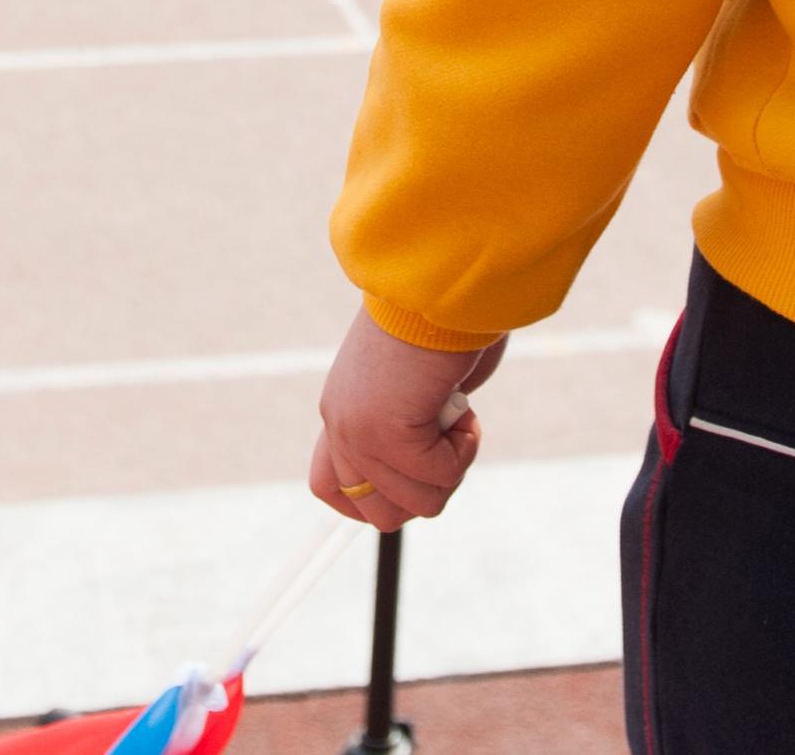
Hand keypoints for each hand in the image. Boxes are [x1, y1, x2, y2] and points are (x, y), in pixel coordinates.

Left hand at [308, 309, 501, 529]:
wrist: (443, 280)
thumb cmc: (445, 322)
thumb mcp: (414, 386)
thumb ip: (408, 428)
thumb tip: (431, 473)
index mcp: (342, 407)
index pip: (329, 487)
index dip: (377, 499)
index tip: (419, 474)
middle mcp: (340, 423)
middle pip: (377, 514)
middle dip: (427, 491)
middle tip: (448, 442)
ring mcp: (357, 432)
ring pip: (415, 505)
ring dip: (452, 469)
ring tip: (456, 416)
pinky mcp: (386, 434)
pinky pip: (439, 476)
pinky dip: (465, 448)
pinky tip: (462, 406)